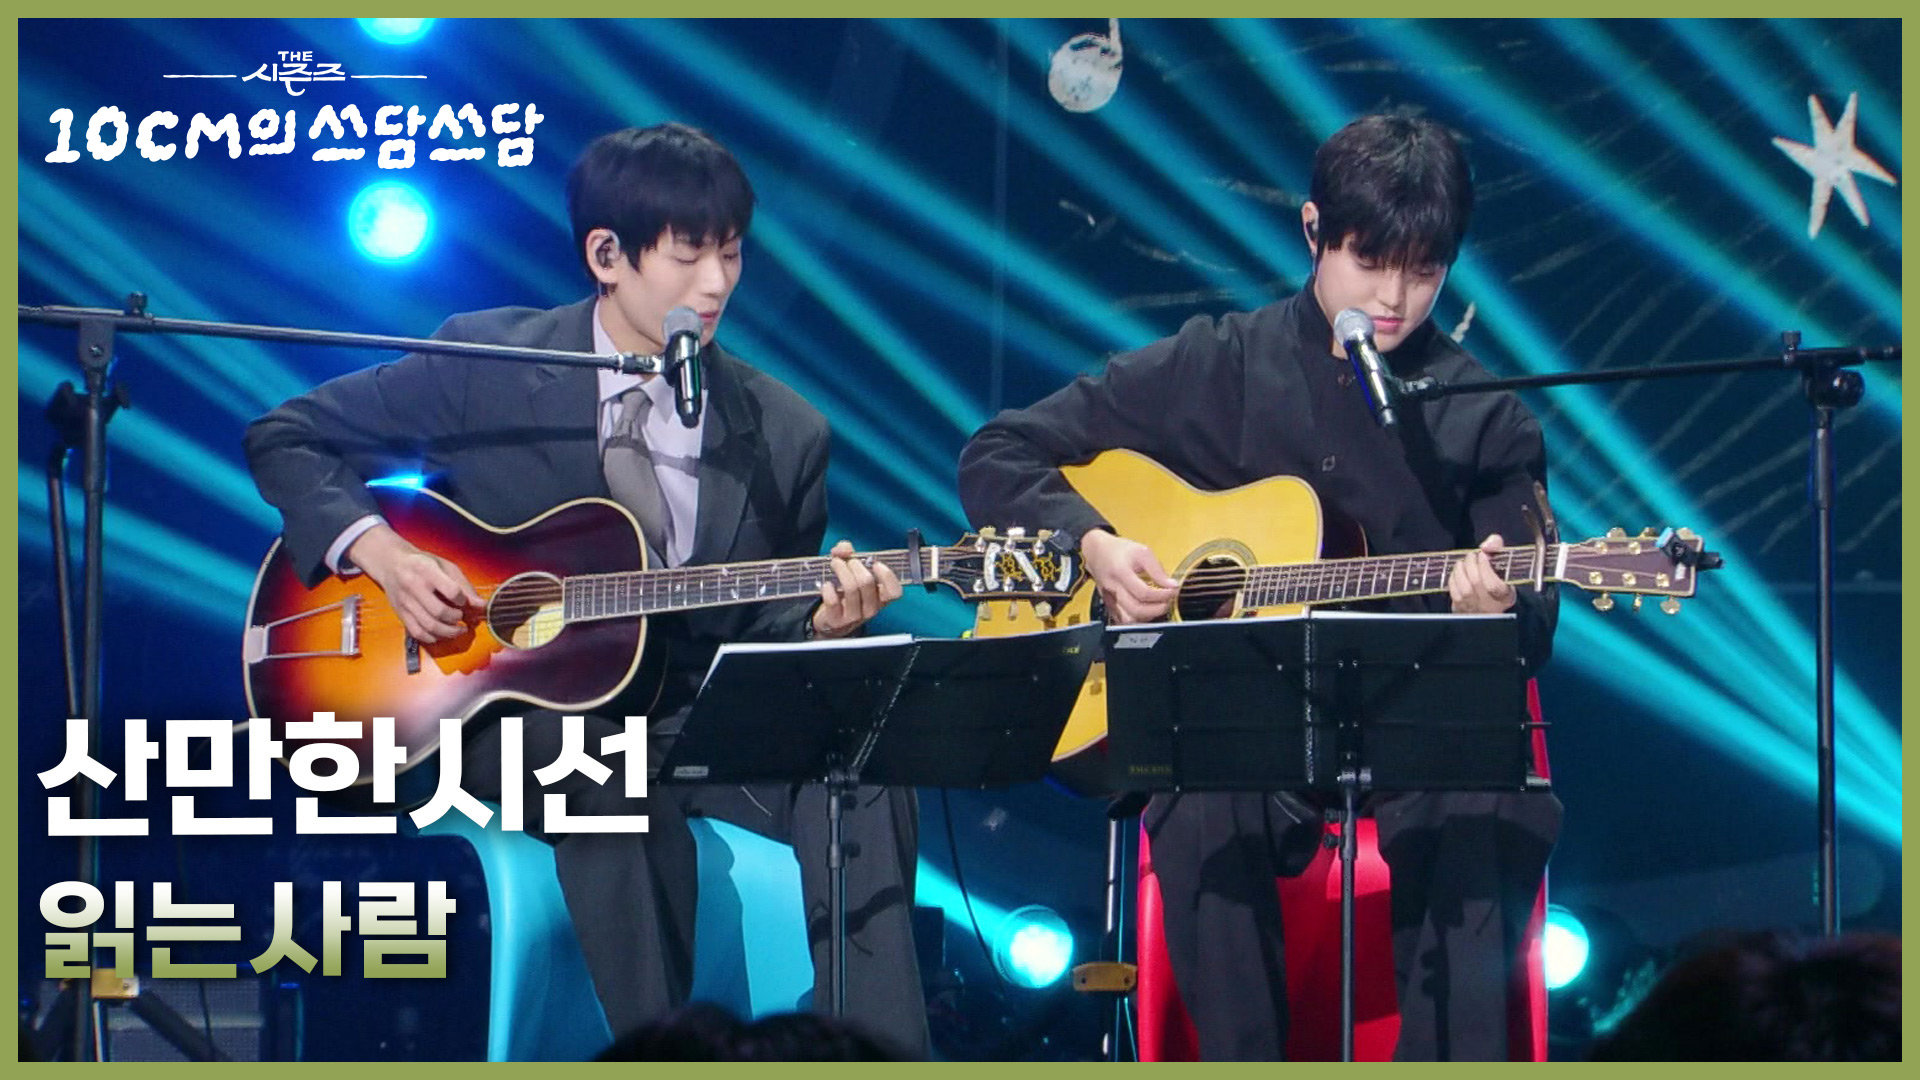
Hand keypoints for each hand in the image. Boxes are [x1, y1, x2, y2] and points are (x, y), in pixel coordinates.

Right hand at [348, 523, 483, 642]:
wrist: (390, 564)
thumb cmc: (422, 564)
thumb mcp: (445, 566)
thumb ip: (463, 586)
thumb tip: (481, 605)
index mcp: (426, 570)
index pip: (451, 591)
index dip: (462, 600)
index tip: (463, 601)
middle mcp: (414, 587)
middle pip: (440, 612)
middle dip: (456, 618)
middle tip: (462, 617)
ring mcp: (405, 603)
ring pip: (429, 626)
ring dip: (449, 632)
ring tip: (458, 629)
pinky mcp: (401, 614)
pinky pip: (418, 633)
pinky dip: (434, 638)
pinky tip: (442, 633)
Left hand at [812, 540, 903, 638]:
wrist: (831, 619)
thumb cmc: (845, 592)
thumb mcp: (850, 572)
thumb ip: (848, 554)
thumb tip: (845, 548)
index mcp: (880, 598)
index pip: (894, 592)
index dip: (887, 576)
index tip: (876, 564)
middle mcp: (871, 609)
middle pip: (867, 582)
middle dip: (855, 565)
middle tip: (846, 561)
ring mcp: (854, 616)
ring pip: (850, 589)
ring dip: (841, 571)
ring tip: (835, 564)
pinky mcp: (837, 620)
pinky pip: (833, 601)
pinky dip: (828, 589)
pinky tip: (827, 585)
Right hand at [1079, 528, 1178, 624]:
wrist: (1097, 553)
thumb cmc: (1119, 551)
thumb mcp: (1142, 552)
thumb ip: (1158, 570)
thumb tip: (1172, 585)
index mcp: (1121, 572)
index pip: (1143, 593)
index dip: (1162, 595)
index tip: (1172, 591)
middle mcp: (1113, 589)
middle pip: (1136, 610)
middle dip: (1157, 609)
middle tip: (1167, 601)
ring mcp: (1110, 600)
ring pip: (1129, 620)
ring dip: (1147, 617)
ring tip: (1157, 606)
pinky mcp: (1109, 606)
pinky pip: (1123, 621)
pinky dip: (1137, 620)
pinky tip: (1146, 610)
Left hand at [1449, 533, 1517, 613]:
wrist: (1486, 604)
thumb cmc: (1495, 579)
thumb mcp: (1502, 565)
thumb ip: (1497, 549)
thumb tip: (1486, 545)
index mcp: (1505, 596)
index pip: (1494, 585)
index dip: (1485, 567)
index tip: (1483, 555)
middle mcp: (1490, 606)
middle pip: (1477, 583)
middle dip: (1471, 563)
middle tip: (1472, 555)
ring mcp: (1474, 609)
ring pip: (1464, 588)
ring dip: (1460, 570)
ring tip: (1463, 562)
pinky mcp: (1460, 609)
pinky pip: (1454, 592)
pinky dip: (1454, 578)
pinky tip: (1457, 572)